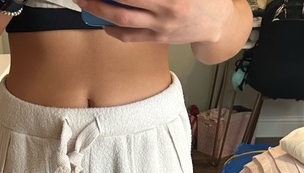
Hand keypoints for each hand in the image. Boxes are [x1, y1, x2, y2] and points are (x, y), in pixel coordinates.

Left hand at [74, 0, 252, 62]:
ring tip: (86, 2)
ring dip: (99, 11)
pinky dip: (113, 30)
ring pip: (122, 19)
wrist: (217, 23)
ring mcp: (160, 26)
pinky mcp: (157, 39)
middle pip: (123, 0)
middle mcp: (165, 8)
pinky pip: (129, 37)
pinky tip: (103, 22)